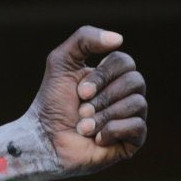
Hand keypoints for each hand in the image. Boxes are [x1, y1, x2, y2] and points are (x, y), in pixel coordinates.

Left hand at [32, 26, 147, 172]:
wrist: (43, 140)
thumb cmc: (51, 103)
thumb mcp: (61, 63)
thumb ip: (84, 39)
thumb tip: (119, 39)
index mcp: (113, 76)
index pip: (125, 62)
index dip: (102, 75)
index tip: (80, 91)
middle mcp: (126, 94)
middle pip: (135, 81)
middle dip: (102, 97)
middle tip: (81, 110)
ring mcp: (131, 116)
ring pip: (137, 103)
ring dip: (102, 116)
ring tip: (83, 127)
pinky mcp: (133, 140)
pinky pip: (138, 126)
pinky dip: (111, 131)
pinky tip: (95, 139)